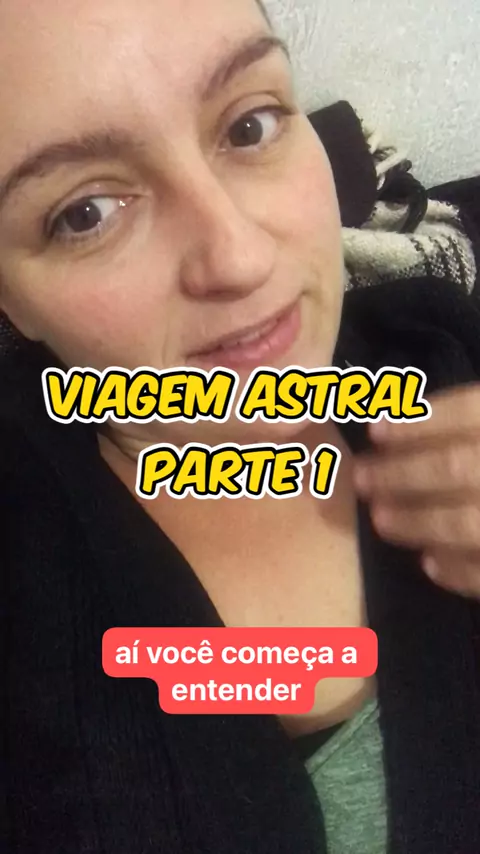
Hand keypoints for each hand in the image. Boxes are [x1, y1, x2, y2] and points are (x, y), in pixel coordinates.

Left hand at [353, 384, 479, 598]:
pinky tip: (427, 564)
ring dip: (418, 521)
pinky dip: (458, 571)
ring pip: (466, 523)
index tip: (375, 430)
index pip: (472, 411)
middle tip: (360, 478)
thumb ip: (465, 425)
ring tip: (381, 520)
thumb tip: (400, 416)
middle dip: (403, 473)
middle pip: (457, 467)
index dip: (421, 420)